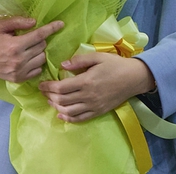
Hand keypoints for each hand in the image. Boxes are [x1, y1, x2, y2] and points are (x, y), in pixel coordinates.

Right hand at [0, 17, 63, 82]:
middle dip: (39, 40)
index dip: (51, 28)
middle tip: (29, 38)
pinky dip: (36, 63)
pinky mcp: (19, 79)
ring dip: (38, 52)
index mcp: (15, 45)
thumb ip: (18, 22)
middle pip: (42, 47)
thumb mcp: (1, 26)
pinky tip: (27, 59)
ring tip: (28, 49)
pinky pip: (37, 70)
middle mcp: (19, 59)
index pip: (39, 36)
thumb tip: (35, 22)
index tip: (61, 24)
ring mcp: (20, 71)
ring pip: (42, 59)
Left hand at [39, 53, 155, 122]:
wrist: (134, 78)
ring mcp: (93, 106)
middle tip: (43, 91)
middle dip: (49, 96)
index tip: (41, 84)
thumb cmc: (115, 65)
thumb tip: (62, 65)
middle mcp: (88, 96)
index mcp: (86, 81)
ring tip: (50, 100)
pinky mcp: (98, 112)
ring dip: (56, 107)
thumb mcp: (97, 57)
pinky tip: (61, 114)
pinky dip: (68, 118)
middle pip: (62, 100)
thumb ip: (79, 60)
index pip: (61, 87)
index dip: (48, 87)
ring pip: (69, 111)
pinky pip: (80, 118)